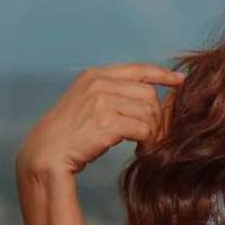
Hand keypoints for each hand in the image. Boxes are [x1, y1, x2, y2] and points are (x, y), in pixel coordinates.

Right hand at [16, 63, 185, 177]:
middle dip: (159, 115)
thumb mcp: (86, 103)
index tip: (180, 81)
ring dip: (153, 131)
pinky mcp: (106, 123)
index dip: (162, 74)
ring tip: (146, 144)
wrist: (44, 155)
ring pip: (149, 112)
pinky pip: (144, 129)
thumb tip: (151, 96)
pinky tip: (140, 150)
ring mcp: (102, 102)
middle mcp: (98, 83)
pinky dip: (148, 142)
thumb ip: (113, 94)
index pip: (138, 69)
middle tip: (157, 134)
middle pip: (149, 94)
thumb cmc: (67, 135)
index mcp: (94, 75)